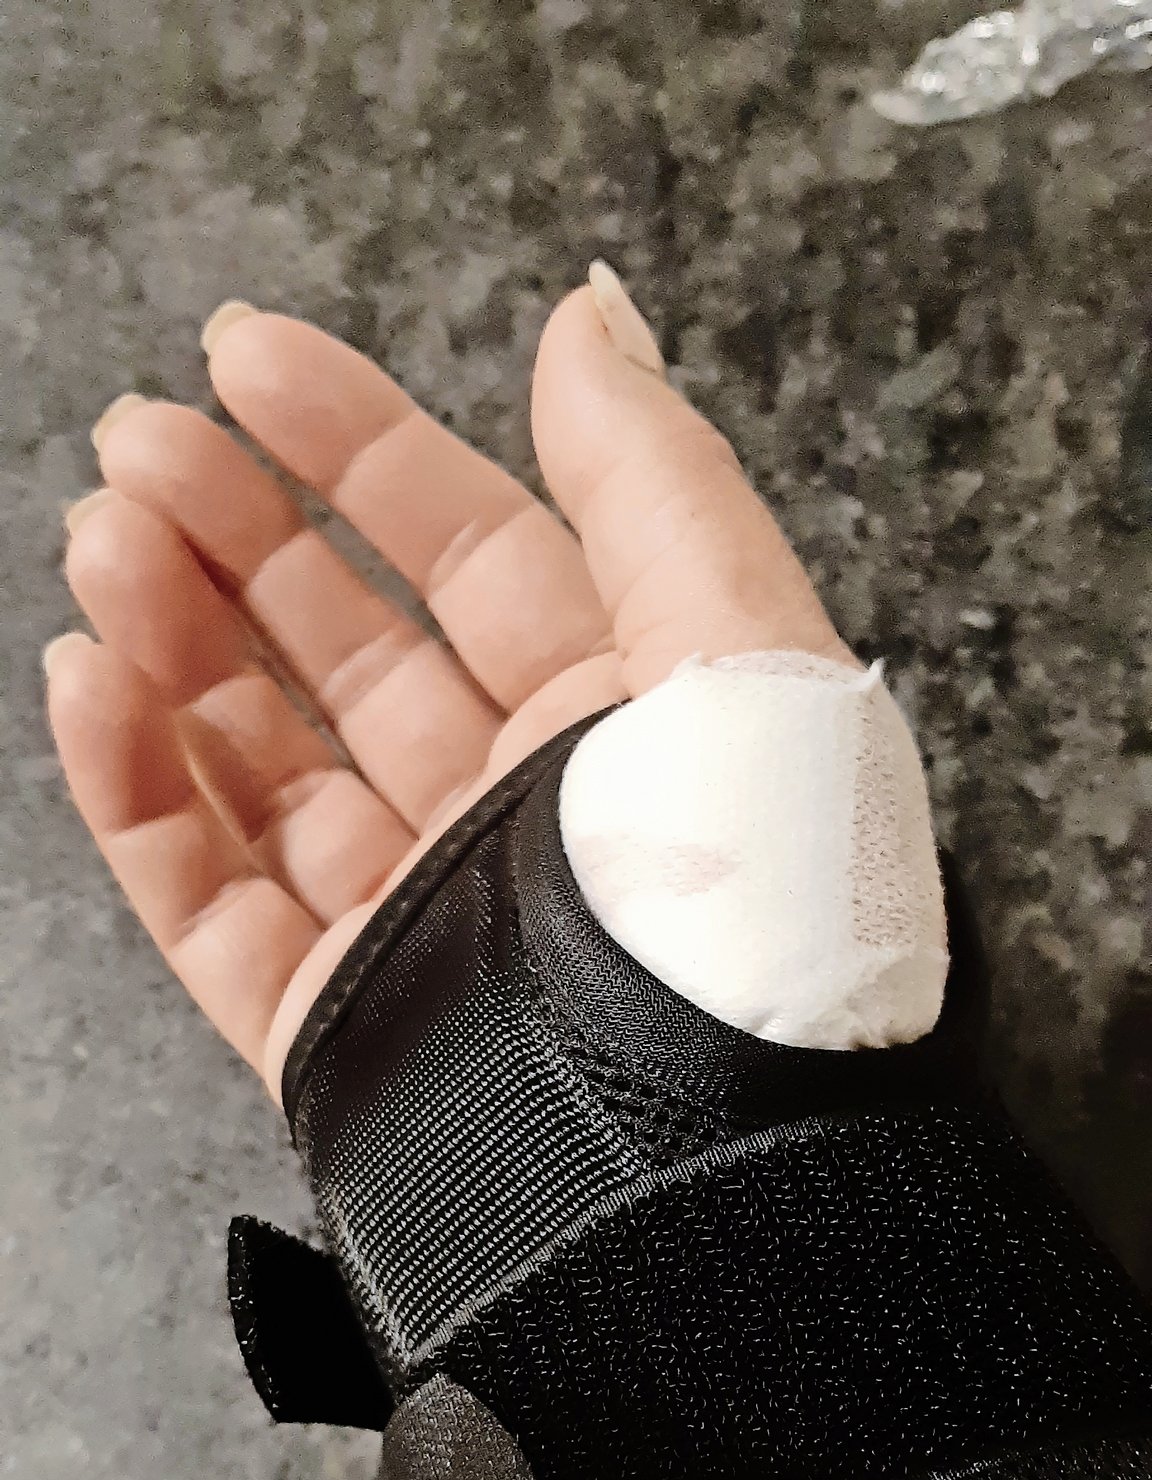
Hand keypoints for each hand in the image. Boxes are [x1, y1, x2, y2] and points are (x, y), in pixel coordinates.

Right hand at [47, 271, 851, 1098]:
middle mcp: (513, 815)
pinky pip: (207, 892)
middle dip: (239, 534)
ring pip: (261, 759)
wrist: (708, 1162)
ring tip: (101, 544)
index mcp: (623, 719)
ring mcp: (413, 920)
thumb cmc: (759, 902)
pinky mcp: (329, 1023)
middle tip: (138, 443)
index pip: (471, 550)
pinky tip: (86, 682)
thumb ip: (652, 476)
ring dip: (171, 643)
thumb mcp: (739, 644)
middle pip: (346, 645)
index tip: (242, 358)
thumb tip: (587, 311)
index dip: (356, 443)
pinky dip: (137, 790)